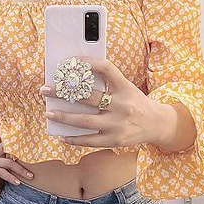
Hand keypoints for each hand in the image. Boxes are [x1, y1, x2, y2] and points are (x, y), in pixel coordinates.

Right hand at [0, 124, 34, 197]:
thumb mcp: (6, 165)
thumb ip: (14, 159)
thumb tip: (32, 158)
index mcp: (0, 149)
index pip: (8, 141)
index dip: (18, 141)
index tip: (31, 144)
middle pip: (10, 150)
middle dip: (23, 156)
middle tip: (34, 163)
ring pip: (8, 163)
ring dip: (21, 170)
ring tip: (30, 176)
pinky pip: (2, 172)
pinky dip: (11, 178)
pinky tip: (18, 182)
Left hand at [40, 55, 161, 147]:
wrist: (157, 123)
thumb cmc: (136, 102)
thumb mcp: (126, 87)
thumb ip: (106, 83)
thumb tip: (75, 78)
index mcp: (124, 87)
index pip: (106, 68)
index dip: (88, 62)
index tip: (70, 62)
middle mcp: (121, 105)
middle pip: (87, 96)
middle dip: (62, 92)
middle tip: (45, 89)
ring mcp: (118, 124)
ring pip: (84, 121)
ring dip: (63, 116)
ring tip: (49, 112)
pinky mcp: (115, 140)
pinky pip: (89, 141)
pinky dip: (74, 139)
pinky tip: (62, 136)